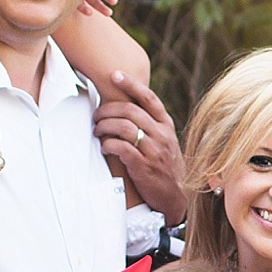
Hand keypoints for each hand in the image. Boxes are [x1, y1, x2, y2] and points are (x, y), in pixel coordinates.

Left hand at [94, 71, 183, 221]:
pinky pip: (122, 148)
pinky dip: (108, 144)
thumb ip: (151, 125)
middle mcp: (162, 135)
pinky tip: (104, 147)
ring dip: (105, 126)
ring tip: (97, 131)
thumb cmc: (164, 166)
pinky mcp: (143, 166)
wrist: (175, 197)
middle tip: (95, 114)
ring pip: (124, 127)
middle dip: (108, 109)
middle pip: (131, 110)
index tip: (115, 74)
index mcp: (166, 126)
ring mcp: (154, 151)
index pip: (149, 98)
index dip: (131, 84)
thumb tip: (127, 107)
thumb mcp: (165, 142)